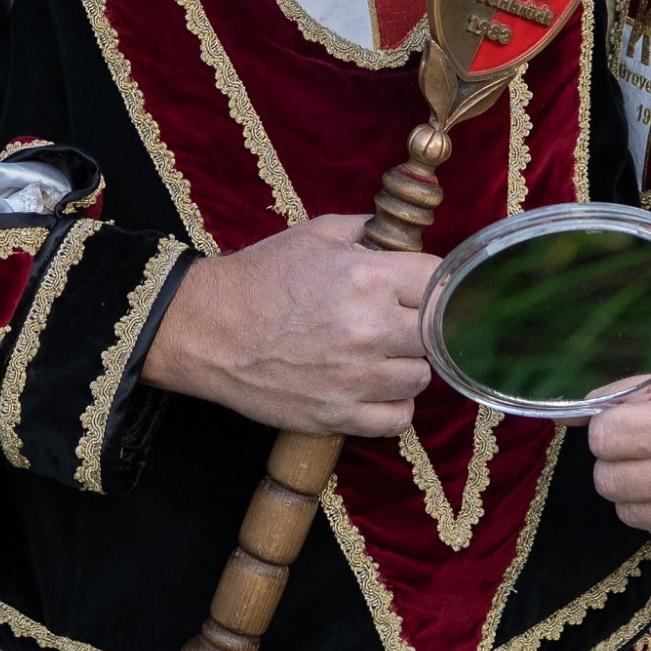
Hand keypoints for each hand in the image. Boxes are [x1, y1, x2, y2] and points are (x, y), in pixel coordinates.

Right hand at [137, 216, 434, 436]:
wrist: (210, 331)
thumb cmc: (261, 277)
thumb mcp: (316, 234)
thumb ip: (368, 231)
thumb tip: (403, 238)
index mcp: (368, 278)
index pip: (440, 282)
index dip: (434, 282)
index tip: (422, 287)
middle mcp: (370, 329)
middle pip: (438, 334)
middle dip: (423, 324)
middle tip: (400, 320)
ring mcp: (356, 378)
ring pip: (422, 378)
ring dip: (408, 364)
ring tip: (382, 354)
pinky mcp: (339, 415)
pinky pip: (398, 419)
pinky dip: (393, 405)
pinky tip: (375, 387)